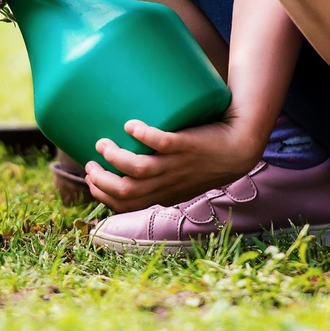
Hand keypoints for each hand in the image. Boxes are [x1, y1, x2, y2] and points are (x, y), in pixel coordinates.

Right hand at [83, 117, 259, 213]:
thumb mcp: (181, 177)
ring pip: (139, 170)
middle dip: (101, 180)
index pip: (125, 205)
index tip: (91, 177)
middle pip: (125, 191)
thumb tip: (127, 157)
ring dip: (116, 158)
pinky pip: (162, 143)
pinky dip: (143, 135)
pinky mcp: (185, 145)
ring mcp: (176, 164)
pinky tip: (131, 125)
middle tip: (90, 162)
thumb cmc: (206, 160)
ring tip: (103, 142)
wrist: (239, 148)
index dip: (102, 195)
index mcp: (163, 194)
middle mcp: (167, 183)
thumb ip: (158, 175)